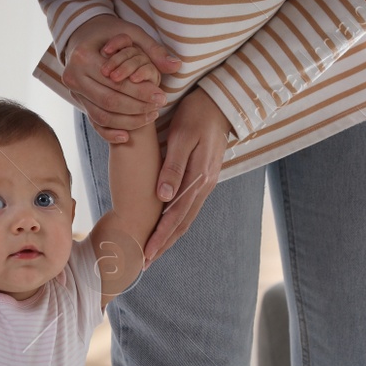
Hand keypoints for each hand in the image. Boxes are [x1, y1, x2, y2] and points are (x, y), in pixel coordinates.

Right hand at [60, 14, 180, 142]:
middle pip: (109, 101)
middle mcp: (73, 76)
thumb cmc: (109, 32)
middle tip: (158, 108)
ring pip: (102, 116)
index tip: (162, 97)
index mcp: (84, 57)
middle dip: (137, 108)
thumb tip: (175, 66)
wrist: (82, 36)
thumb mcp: (131, 33)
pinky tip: (127, 136)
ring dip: (128, 121)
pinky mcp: (77, 101)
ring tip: (150, 116)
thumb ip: (153, 50)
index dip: (141, 92)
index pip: (117, 82)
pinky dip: (110, 132)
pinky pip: (94, 122)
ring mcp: (73, 92)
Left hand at [145, 89, 231, 263]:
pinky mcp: (204, 178)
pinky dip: (178, 222)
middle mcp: (204, 185)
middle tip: (144, 263)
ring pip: (187, 217)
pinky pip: (190, 207)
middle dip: (163, 244)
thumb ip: (173, 167)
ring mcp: (206, 183)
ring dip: (171, 236)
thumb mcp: (182, 137)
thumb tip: (163, 197)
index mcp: (197, 178)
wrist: (220, 102)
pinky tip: (169, 228)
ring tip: (154, 251)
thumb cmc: (196, 115)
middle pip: (182, 223)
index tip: (145, 254)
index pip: (175, 216)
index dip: (160, 237)